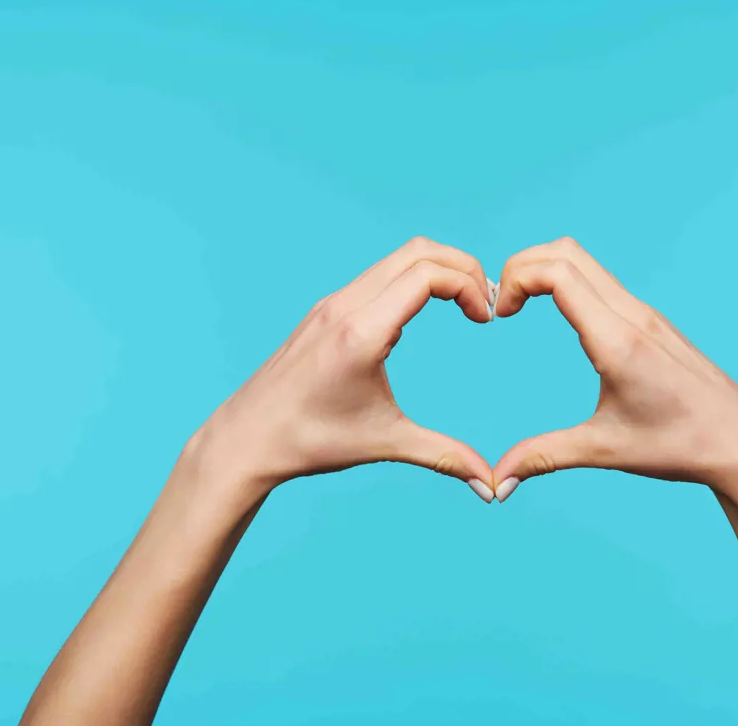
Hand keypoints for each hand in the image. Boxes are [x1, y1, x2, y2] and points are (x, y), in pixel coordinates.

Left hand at [191, 237, 497, 501]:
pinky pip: (378, 276)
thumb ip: (445, 456)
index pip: (427, 274)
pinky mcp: (325, 310)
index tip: (486, 319)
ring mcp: (332, 303)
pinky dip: (412, 280)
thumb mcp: (386, 443)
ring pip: (397, 258)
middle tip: (485, 302)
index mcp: (362, 331)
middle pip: (418, 251)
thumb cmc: (310, 441)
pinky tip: (423, 313)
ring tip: (463, 304)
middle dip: (462, 268)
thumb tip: (491, 487)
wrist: (246, 439)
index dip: (469, 285)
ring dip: (437, 271)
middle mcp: (346, 305)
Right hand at [490, 237, 737, 502]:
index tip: (499, 315)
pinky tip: (557, 316)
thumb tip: (498, 482)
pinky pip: (602, 282)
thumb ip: (544, 457)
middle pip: (567, 252)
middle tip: (501, 303)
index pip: (558, 274)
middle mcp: (632, 316)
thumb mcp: (604, 450)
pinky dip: (568, 283)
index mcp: (617, 341)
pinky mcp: (652, 322)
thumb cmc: (679, 445)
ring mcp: (645, 314)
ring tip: (519, 305)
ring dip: (545, 271)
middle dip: (522, 266)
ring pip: (586, 262)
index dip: (516, 280)